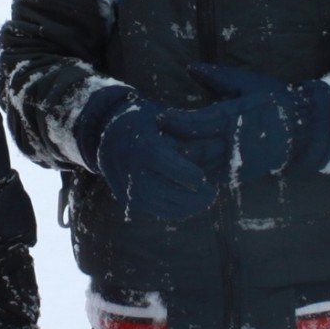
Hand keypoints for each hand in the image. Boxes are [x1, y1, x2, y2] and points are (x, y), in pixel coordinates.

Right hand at [82, 93, 218, 221]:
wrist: (108, 133)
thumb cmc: (145, 121)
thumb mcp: (165, 118)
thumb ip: (188, 134)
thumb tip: (221, 146)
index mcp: (141, 143)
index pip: (164, 162)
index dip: (186, 173)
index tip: (204, 178)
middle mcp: (129, 165)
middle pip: (160, 188)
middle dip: (189, 197)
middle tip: (212, 195)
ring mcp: (124, 182)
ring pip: (155, 203)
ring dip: (182, 207)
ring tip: (204, 203)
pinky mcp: (123, 195)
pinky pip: (148, 208)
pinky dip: (169, 210)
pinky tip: (188, 207)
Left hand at [158, 64, 329, 184]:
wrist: (305, 130)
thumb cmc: (275, 100)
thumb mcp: (247, 83)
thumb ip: (217, 77)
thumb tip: (190, 67)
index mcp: (236, 117)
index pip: (199, 122)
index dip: (177, 121)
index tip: (160, 116)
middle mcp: (236, 142)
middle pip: (196, 150)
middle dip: (172, 146)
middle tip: (151, 140)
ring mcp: (238, 162)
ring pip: (202, 167)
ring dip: (181, 162)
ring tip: (159, 155)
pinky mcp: (240, 174)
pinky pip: (212, 176)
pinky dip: (195, 172)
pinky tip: (179, 168)